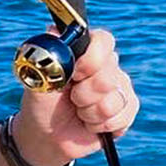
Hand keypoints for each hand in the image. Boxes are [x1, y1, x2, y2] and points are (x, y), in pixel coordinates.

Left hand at [12, 29, 137, 165]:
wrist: (48, 135)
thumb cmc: (43, 103)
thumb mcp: (37, 79)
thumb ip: (46, 56)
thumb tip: (52, 30)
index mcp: (87, 50)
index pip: (104, 41)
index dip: (91, 60)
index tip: (74, 75)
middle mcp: (107, 64)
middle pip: (108, 75)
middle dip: (84, 94)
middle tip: (72, 99)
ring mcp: (120, 86)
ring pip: (114, 100)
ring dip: (89, 113)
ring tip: (79, 112)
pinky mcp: (128, 108)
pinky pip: (122, 117)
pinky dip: (99, 125)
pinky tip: (90, 123)